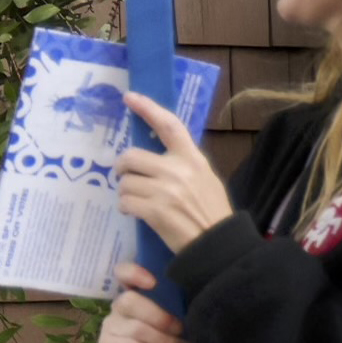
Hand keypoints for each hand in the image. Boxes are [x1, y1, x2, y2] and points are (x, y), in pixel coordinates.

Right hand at [98, 261, 193, 342]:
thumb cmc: (167, 339)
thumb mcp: (174, 320)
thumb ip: (178, 307)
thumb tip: (197, 302)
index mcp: (135, 292)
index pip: (123, 272)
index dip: (134, 273)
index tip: (153, 282)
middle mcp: (118, 305)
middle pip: (129, 301)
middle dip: (159, 316)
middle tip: (180, 329)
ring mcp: (110, 325)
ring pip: (136, 328)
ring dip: (165, 341)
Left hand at [114, 92, 233, 252]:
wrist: (218, 245)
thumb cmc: (210, 213)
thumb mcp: (205, 179)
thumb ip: (182, 164)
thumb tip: (154, 155)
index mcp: (192, 158)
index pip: (168, 125)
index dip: (147, 108)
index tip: (130, 98)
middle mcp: (178, 170)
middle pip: (131, 156)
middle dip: (123, 168)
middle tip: (126, 177)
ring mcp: (165, 190)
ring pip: (125, 182)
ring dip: (125, 193)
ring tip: (138, 202)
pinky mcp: (155, 210)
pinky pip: (125, 201)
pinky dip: (126, 208)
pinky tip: (137, 213)